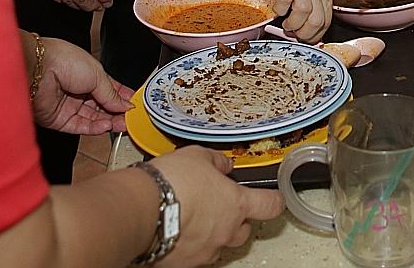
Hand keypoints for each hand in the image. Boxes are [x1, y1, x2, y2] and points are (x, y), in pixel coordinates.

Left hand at [30, 36, 132, 134]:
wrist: (38, 69)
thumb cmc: (65, 61)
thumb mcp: (97, 74)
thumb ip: (112, 94)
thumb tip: (126, 105)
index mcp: (90, 76)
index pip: (111, 90)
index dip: (124, 98)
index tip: (136, 105)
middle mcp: (80, 92)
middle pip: (103, 107)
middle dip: (118, 113)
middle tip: (133, 119)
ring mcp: (70, 107)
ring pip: (94, 119)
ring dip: (109, 122)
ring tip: (123, 124)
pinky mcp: (60, 120)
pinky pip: (81, 127)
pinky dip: (95, 128)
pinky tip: (106, 126)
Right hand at [148, 148, 282, 264]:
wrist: (139, 210)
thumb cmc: (170, 182)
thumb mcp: (196, 156)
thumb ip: (216, 161)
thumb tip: (223, 165)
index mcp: (236, 204)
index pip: (270, 206)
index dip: (274, 201)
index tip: (274, 198)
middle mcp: (225, 232)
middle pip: (243, 231)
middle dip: (236, 220)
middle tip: (220, 206)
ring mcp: (205, 251)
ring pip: (218, 246)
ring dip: (212, 234)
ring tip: (192, 218)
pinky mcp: (184, 264)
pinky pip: (194, 256)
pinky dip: (189, 245)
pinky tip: (175, 231)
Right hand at [257, 0, 333, 40]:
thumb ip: (314, 1)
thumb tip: (311, 27)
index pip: (328, 20)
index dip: (316, 35)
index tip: (306, 38)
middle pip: (318, 20)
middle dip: (305, 34)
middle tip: (295, 33)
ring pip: (304, 13)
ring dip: (292, 25)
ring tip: (286, 22)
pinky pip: (284, 2)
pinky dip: (279, 11)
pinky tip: (277, 8)